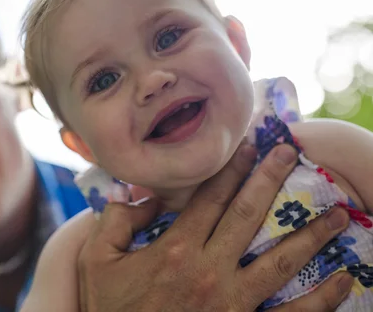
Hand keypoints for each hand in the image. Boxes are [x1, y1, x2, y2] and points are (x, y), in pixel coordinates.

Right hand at [77, 143, 351, 311]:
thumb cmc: (109, 309)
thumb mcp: (97, 260)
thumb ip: (116, 221)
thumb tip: (144, 197)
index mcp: (175, 249)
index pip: (210, 198)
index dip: (231, 168)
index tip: (249, 145)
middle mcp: (209, 270)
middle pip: (247, 215)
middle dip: (270, 180)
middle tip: (289, 153)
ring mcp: (232, 303)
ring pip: (280, 261)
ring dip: (311, 235)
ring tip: (338, 214)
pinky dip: (321, 299)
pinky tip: (343, 280)